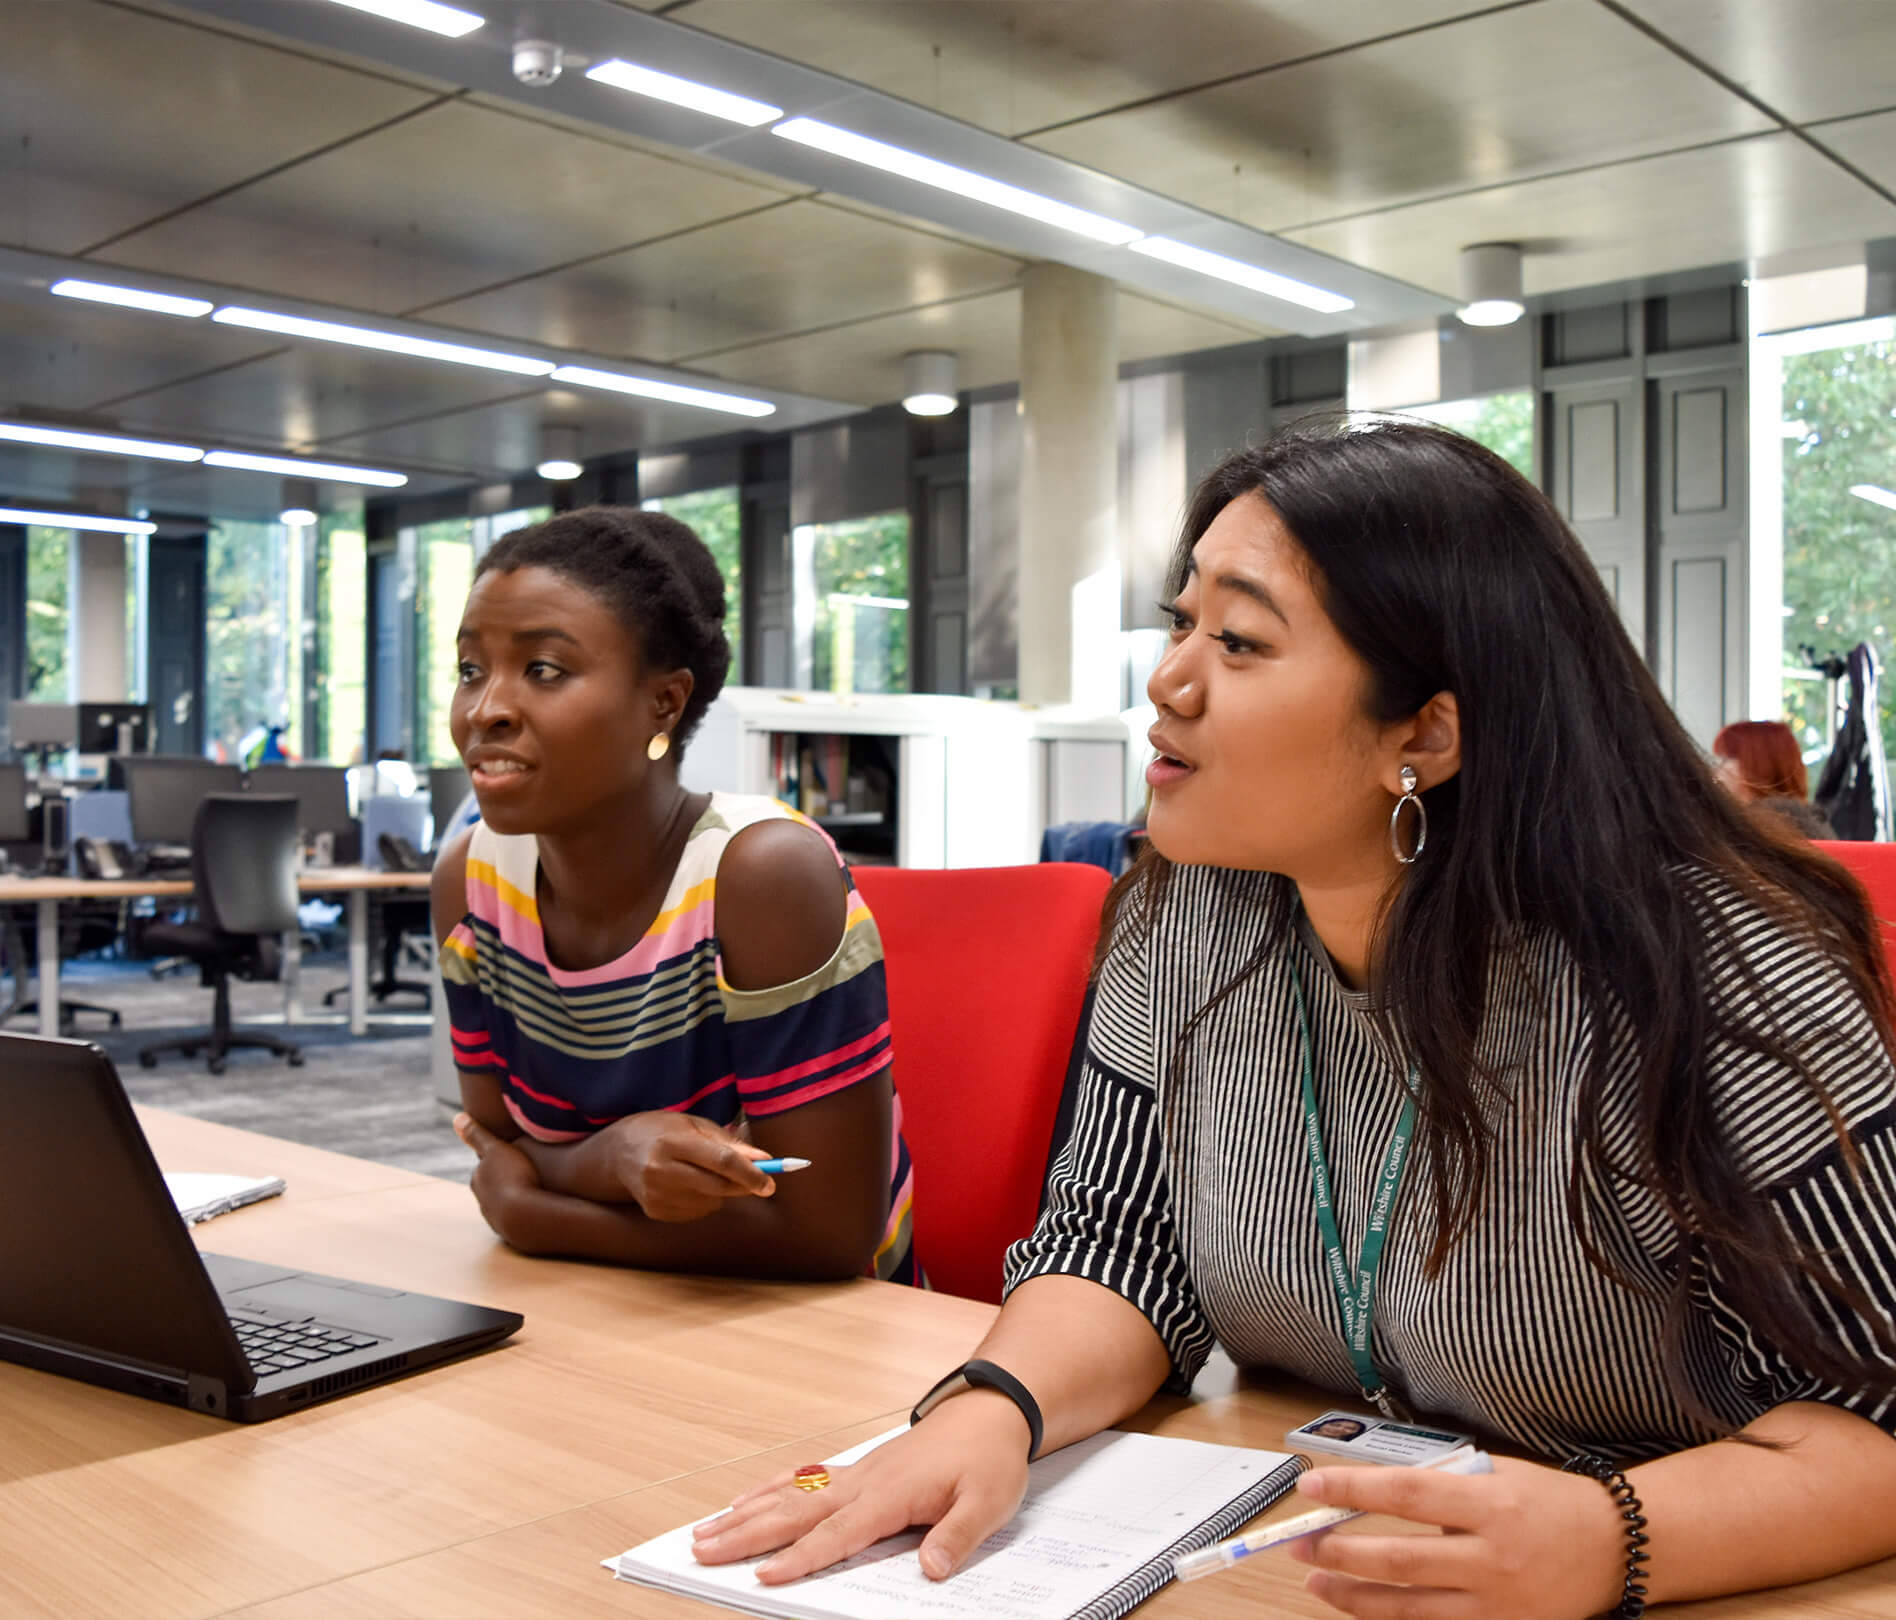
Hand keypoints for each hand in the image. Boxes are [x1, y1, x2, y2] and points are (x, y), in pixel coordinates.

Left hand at [453, 1112, 542, 1245]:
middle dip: (507, 1180)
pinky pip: (524, 1219)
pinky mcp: (517, 1235)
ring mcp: (499, 1221)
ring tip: (541, 1188)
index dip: (501, 1157)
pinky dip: (531, 1212)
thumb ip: (477, 1134)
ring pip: (508, 1206)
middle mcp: (484, 1203)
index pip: (486, 1167)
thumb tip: (457, 1117)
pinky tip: (547, 1205)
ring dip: (521, 1198)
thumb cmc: (515, 1177)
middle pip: (495, 1188)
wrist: (528, 1215)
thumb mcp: (496, 1148)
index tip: (515, 1152)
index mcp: (479, 1180)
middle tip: (527, 1169)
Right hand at [593, 1111, 775, 1221]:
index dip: (750, 1173)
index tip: (771, 1183)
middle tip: (760, 1182)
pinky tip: (689, 1184)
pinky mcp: (654, 1211)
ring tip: (705, 1172)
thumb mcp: (695, 1125)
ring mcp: (655, 1194)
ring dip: (722, 1192)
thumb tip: (764, 1160)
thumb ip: (729, 1143)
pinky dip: (705, 1201)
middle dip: (744, 1186)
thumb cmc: (664, 1131)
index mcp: (672, 1141)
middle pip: (717, 1186)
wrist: (618, 1152)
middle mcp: (660, 1170)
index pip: (720, 1161)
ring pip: (710, 1202)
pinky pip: (696, 1212)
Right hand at [690, 1389, 1032, 1583]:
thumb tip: (930, 1570)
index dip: (799, 1558)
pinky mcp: (857, 1469)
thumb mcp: (988, 1503)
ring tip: (705, 1531)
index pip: (835, 1534)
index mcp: (890, 1495)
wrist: (990, 1411)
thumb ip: (957, 1538)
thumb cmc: (988, 1458)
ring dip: (746, 1513)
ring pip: (789, 1494)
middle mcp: (863, 1482)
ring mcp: (856, 1473)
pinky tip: (747, 1498)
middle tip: (701, 1551)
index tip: (763, 1576)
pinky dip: (770, 1489)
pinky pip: (803, 1479)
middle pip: (794, 1512)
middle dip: (746, 1534)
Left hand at [1287, 1456, 1627, 1618]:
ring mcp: (1497, 1604)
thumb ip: (1440, 1485)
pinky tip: (1364, 1608)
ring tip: (1316, 1580)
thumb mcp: (1495, 1473)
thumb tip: (1368, 1492)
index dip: (1351, 1491)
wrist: (1615, 1549)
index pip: (1403, 1494)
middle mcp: (1491, 1558)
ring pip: (1408, 1607)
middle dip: (1339, 1551)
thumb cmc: (1548, 1501)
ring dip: (1353, 1595)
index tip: (1310, 1488)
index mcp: (1488, 1503)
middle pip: (1398, 1560)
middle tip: (1299, 1542)